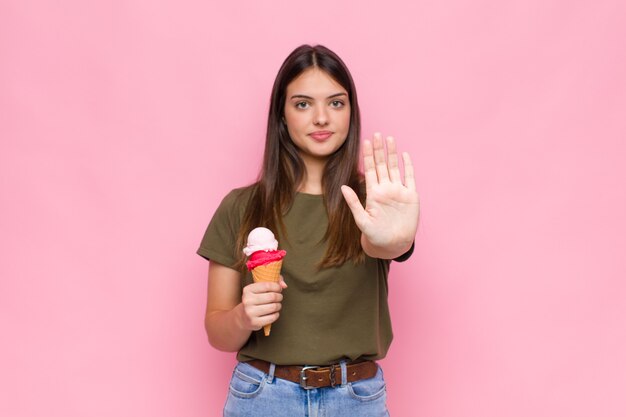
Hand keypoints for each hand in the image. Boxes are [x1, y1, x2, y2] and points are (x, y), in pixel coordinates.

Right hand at [238, 277, 287, 331]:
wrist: (243, 317)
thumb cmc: (255, 300)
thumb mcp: (260, 288)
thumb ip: (274, 281)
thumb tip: (284, 285)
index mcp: (248, 290)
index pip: (267, 285)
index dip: (277, 287)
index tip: (279, 289)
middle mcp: (247, 300)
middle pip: (272, 296)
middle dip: (279, 297)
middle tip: (279, 298)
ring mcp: (250, 312)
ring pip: (273, 307)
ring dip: (278, 306)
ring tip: (277, 305)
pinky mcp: (255, 322)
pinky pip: (272, 317)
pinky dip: (276, 314)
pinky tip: (274, 313)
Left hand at [341, 133, 418, 258]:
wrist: (393, 244)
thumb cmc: (375, 235)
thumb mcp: (362, 221)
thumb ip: (354, 203)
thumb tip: (343, 187)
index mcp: (373, 193)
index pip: (370, 170)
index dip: (368, 156)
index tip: (365, 142)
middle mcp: (386, 189)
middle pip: (382, 165)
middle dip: (379, 150)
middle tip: (376, 134)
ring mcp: (399, 191)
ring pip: (395, 168)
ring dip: (392, 154)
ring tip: (389, 139)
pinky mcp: (411, 196)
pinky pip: (410, 178)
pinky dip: (408, 166)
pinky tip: (405, 154)